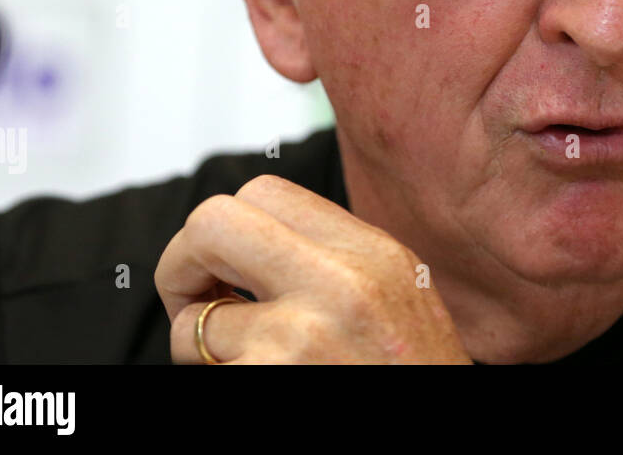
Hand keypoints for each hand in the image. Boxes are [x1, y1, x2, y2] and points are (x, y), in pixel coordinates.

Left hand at [155, 173, 472, 363]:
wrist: (441, 440)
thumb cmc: (415, 377)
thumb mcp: (400, 297)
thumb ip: (338, 260)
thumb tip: (254, 242)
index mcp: (374, 253)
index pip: (264, 193)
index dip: (226, 229)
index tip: (226, 269)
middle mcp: (340, 283)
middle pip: (210, 224)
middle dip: (181, 265)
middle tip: (196, 306)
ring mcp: (301, 338)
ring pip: (195, 324)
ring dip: (204, 354)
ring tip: (249, 369)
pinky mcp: (272, 383)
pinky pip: (205, 374)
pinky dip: (221, 383)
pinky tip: (266, 392)